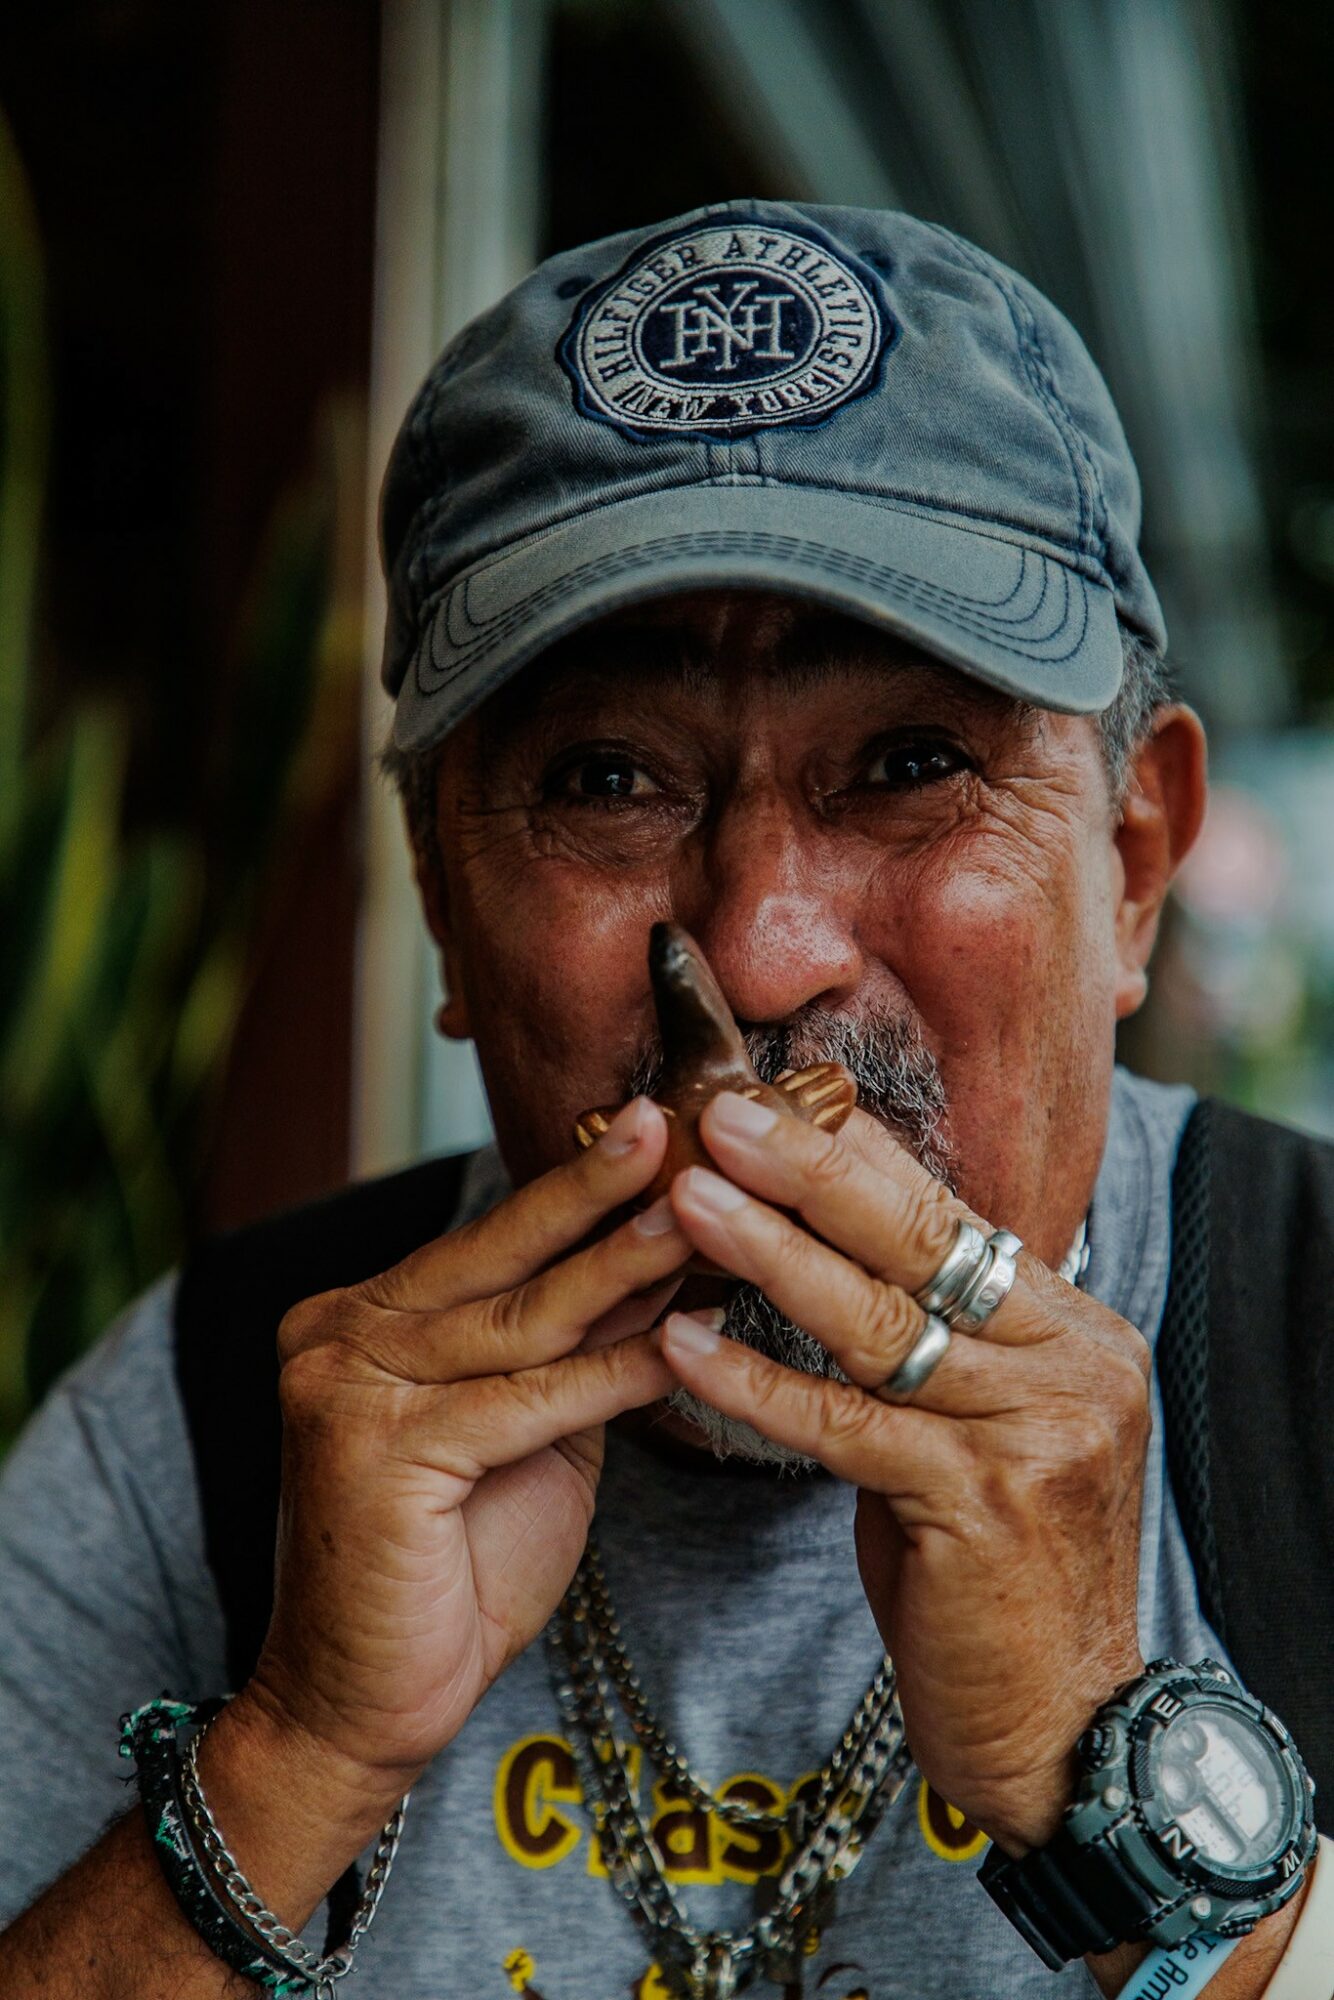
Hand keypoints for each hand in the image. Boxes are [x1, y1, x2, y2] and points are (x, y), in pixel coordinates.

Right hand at [246, 1097, 683, 1806]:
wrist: (360, 1703)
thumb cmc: (448, 1567)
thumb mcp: (520, 1430)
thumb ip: (564, 1350)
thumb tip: (657, 1258)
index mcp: (362, 1318)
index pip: (491, 1244)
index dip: (582, 1193)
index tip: (664, 1138)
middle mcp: (339, 1336)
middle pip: (499, 1256)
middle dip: (596, 1188)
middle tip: (672, 1122)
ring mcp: (348, 1389)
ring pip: (520, 1318)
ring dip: (622, 1263)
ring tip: (700, 1211)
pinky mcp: (379, 1452)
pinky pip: (527, 1400)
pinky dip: (617, 1372)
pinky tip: (689, 1338)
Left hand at [658, 1092, 1149, 1852]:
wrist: (1065, 1728)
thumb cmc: (996, 1571)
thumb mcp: (978, 1432)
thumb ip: (933, 1339)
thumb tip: (842, 1229)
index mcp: (1072, 1330)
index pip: (949, 1216)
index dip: (852, 1154)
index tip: (768, 1098)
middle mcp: (1072, 1363)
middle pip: (920, 1242)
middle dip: (810, 1169)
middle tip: (722, 1112)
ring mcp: (1036, 1432)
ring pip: (877, 1324)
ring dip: (770, 1254)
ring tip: (686, 1200)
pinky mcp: (981, 1504)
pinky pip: (844, 1426)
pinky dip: (756, 1383)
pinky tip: (681, 1344)